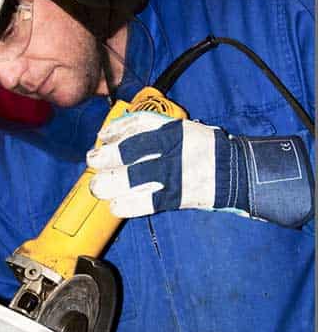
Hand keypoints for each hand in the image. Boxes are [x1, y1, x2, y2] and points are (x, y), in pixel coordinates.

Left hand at [86, 111, 312, 227]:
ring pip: (134, 178)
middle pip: (129, 151)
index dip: (115, 130)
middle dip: (105, 157)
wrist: (238, 173)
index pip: (137, 125)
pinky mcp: (179, 196)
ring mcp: (176, 173)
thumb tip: (120, 138)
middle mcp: (172, 148)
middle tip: (93, 162)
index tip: (102, 137)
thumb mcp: (185, 130)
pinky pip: (147, 202)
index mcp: (174, 129)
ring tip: (99, 188)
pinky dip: (128, 205)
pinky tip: (116, 206)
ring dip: (110, 184)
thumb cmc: (206, 150)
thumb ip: (157, 133)